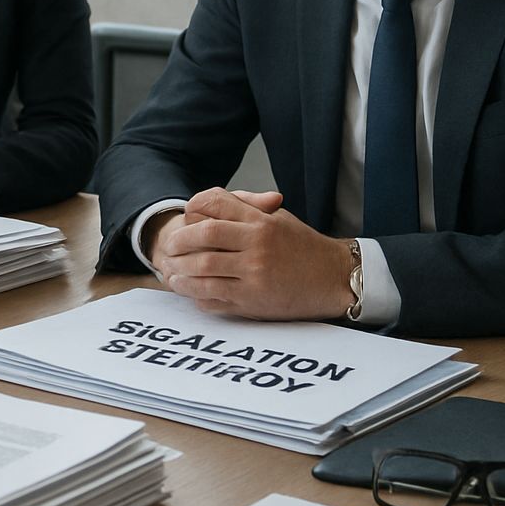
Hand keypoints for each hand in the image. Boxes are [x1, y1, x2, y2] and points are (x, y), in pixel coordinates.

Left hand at [152, 187, 354, 319]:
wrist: (335, 278)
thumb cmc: (303, 246)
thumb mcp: (279, 218)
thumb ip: (246, 207)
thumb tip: (208, 203)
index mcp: (261, 221)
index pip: (214, 205)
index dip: (192, 208)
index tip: (185, 217)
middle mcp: (256, 246)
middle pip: (202, 236)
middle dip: (178, 242)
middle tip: (169, 248)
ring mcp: (254, 275)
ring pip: (202, 270)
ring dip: (181, 273)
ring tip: (172, 274)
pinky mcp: (253, 301)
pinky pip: (214, 297)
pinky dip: (197, 295)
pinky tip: (191, 292)